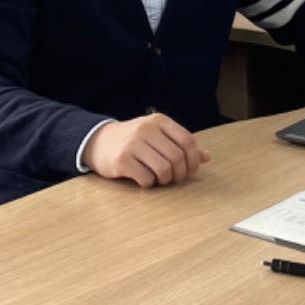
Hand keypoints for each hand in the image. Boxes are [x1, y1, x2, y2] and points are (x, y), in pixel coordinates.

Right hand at [83, 114, 211, 187]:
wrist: (97, 141)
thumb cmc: (133, 141)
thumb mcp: (157, 136)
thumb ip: (181, 145)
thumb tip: (207, 158)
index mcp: (158, 121)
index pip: (187, 140)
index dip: (193, 159)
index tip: (190, 170)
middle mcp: (146, 129)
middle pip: (177, 158)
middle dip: (179, 174)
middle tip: (173, 178)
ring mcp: (132, 144)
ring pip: (164, 169)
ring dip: (165, 180)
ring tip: (159, 179)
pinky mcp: (121, 160)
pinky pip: (146, 179)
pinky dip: (149, 184)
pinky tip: (144, 179)